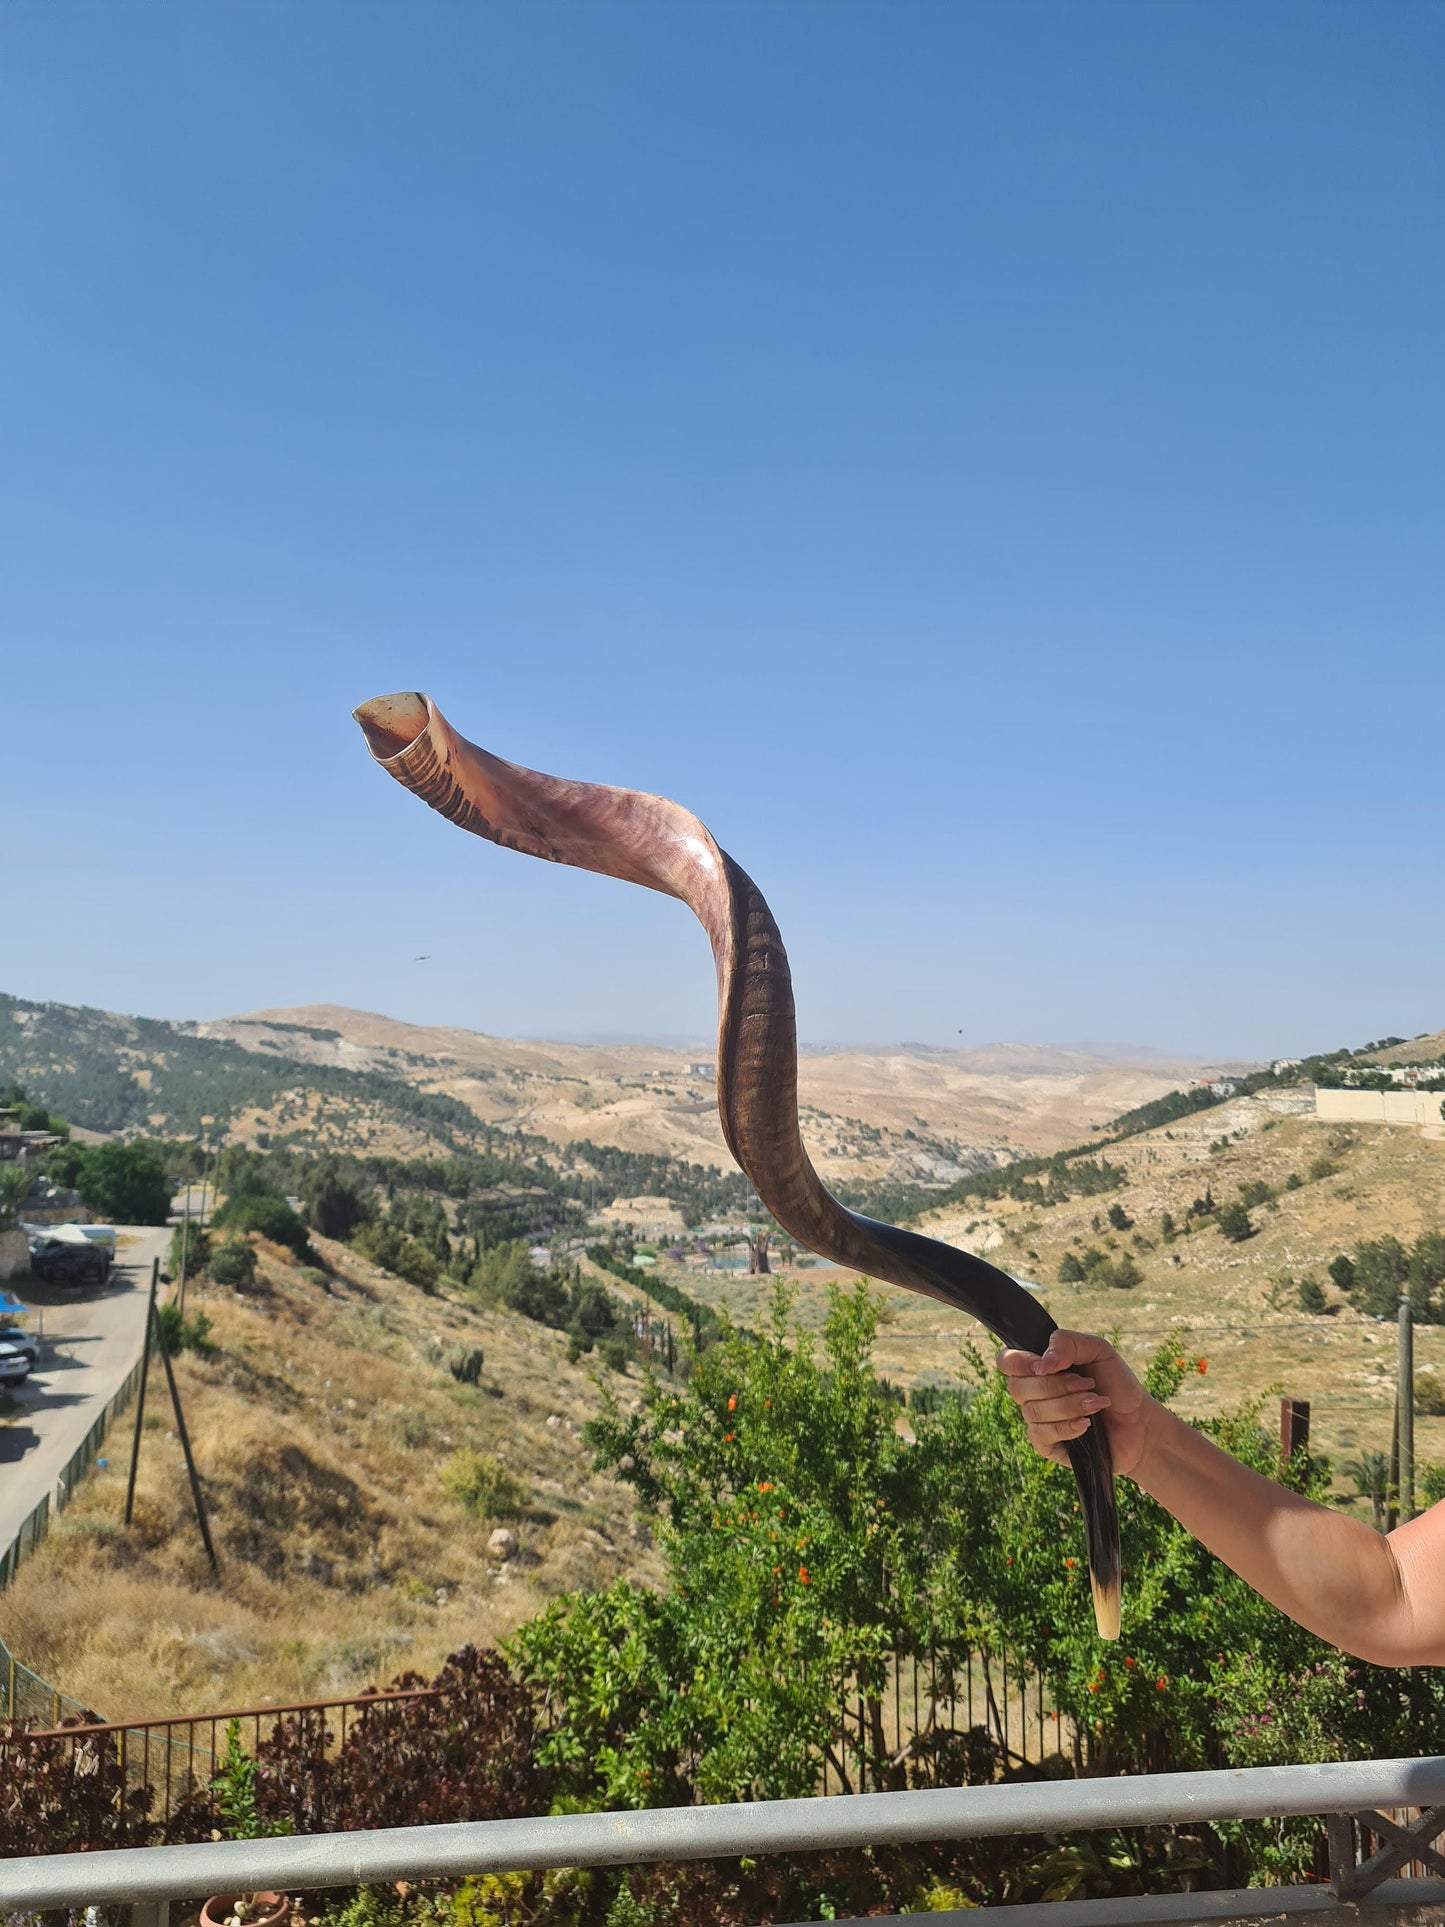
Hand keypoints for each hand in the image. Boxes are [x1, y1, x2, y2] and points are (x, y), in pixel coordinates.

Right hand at [996, 1329, 1153, 1477]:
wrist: (1139, 1422)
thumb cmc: (1117, 1384)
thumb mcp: (1098, 1350)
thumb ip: (1067, 1343)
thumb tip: (1039, 1365)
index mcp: (1040, 1367)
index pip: (1006, 1361)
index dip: (1019, 1362)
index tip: (1048, 1366)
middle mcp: (1033, 1393)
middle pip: (1017, 1387)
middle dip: (1056, 1385)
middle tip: (1087, 1384)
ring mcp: (1039, 1420)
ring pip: (1032, 1411)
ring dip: (1069, 1405)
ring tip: (1096, 1403)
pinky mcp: (1048, 1445)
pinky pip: (1040, 1435)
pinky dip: (1066, 1427)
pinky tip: (1086, 1425)